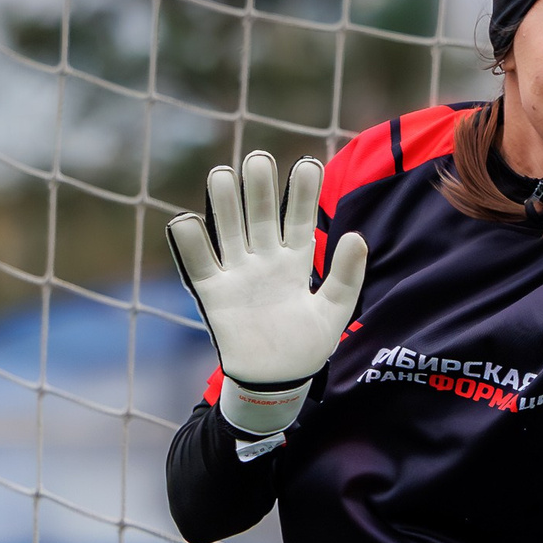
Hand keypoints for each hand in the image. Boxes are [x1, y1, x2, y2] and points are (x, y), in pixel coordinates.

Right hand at [165, 150, 367, 442]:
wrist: (277, 382)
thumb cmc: (307, 347)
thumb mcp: (336, 311)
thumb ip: (347, 275)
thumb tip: (356, 236)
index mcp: (295, 262)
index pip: (300, 219)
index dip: (303, 193)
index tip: (308, 164)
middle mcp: (265, 261)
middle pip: (260, 217)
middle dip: (259, 189)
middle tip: (258, 159)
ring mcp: (238, 275)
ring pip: (229, 231)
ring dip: (225, 204)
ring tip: (222, 174)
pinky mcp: (214, 295)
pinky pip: (199, 265)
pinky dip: (191, 244)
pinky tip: (186, 220)